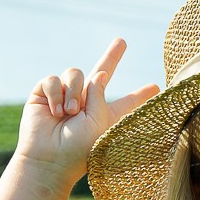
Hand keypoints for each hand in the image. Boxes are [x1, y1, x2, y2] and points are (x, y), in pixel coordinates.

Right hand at [17, 37, 160, 179]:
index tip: (156, 87)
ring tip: (69, 114)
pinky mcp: (43, 94)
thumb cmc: (78, 147)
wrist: (48, 157)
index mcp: (104, 113)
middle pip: (100, 73)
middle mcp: (86, 103)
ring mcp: (64, 97)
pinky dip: (55, 94)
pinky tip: (55, 112)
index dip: (139, 94)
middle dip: (111, 57)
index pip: (125, 100)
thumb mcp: (99, 121)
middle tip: (122, 41)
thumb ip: (101, 95)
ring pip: (74, 73)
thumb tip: (100, 74)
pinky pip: (52, 80)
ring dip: (73, 91)